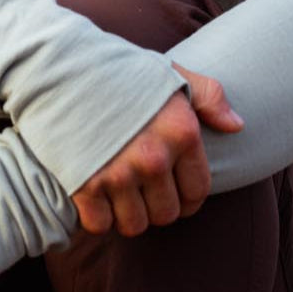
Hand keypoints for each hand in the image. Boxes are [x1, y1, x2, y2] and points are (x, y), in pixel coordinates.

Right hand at [71, 64, 242, 237]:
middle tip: (140, 190)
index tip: (172, 190)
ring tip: (118, 195)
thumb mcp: (169, 74)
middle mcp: (154, 157)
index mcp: (182, 132)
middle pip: (167, 214)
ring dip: (126, 215)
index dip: (187, 197)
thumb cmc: (116, 70)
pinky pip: (99, 225)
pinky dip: (96, 216)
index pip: (198, 192)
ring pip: (134, 226)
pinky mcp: (83, 184)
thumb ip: (209, 97)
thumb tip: (237, 126)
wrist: (55, 66)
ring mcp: (118, 173)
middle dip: (155, 206)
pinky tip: (93, 196)